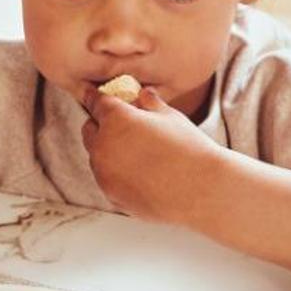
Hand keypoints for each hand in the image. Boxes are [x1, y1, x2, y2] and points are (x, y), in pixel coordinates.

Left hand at [81, 87, 223, 222]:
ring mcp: (104, 174)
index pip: (96, 102)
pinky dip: (116, 173)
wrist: (200, 191)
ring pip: (96, 157)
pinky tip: (139, 174)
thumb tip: (143, 94)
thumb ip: (150, 103)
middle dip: (100, 125)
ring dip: (108, 151)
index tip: (95, 95)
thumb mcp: (171, 117)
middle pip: (89, 129)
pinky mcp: (111, 196)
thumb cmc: (189, 149)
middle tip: (120, 125)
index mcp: (116, 119)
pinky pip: (107, 179)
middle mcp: (103, 146)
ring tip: (134, 152)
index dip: (96, 97)